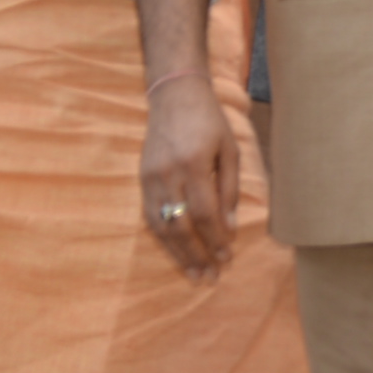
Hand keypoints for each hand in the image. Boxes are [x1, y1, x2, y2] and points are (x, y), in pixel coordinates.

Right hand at [141, 77, 240, 280]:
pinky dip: (163, 238)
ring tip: (193, 274)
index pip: (204, 213)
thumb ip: (230, 188)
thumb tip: (230, 227)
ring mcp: (151, 178)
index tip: (226, 258)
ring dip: (178, 253)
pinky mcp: (142, 179)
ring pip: (162, 225)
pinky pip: (150, 216)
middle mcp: (168, 173)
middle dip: (197, 255)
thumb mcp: (229, 148)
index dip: (215, 239)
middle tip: (210, 277)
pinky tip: (174, 252)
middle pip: (181, 225)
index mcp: (194, 164)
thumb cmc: (208, 120)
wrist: (174, 95)